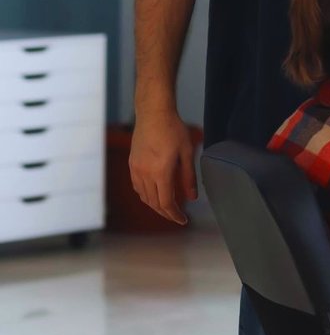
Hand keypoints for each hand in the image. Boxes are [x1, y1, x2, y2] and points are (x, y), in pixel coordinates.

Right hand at [129, 108, 197, 224]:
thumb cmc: (173, 130)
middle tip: (178, 217)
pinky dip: (146, 195)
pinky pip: (138, 187)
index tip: (183, 220)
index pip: (166, 203)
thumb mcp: (187, 153)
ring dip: (155, 206)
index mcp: (161, 172)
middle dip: (166, 213)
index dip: (175, 215)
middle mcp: (145, 174)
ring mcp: (136, 170)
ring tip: (168, 208)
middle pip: (154, 203)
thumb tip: (192, 198)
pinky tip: (155, 194)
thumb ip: (188, 177)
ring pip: (144, 197)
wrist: (153, 114)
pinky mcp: (132, 165)